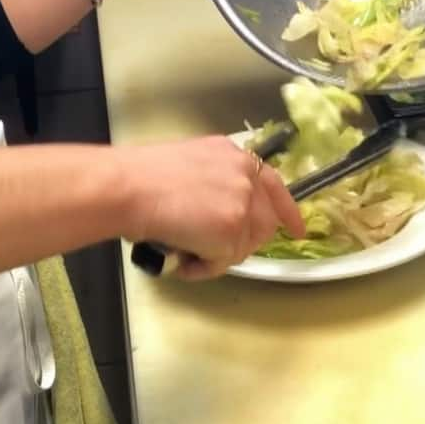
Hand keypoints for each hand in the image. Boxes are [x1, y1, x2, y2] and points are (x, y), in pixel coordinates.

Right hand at [118, 136, 304, 279]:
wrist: (128, 188)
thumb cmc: (141, 177)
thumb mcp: (190, 163)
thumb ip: (215, 181)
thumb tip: (215, 211)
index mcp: (235, 156)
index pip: (273, 184)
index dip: (286, 210)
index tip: (296, 229)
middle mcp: (245, 175)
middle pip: (264, 222)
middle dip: (241, 243)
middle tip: (210, 252)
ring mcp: (242, 203)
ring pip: (243, 245)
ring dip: (215, 256)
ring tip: (183, 253)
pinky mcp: (232, 231)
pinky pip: (224, 262)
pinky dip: (202, 268)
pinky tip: (181, 259)